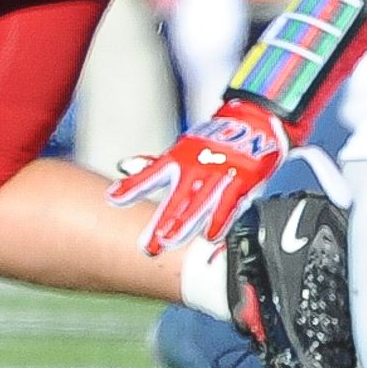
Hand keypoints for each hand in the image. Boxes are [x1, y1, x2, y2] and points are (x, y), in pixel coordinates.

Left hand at [105, 97, 297, 259]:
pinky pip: (230, 202)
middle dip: (161, 221)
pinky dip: (221, 220)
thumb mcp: (181, 150)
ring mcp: (219, 173)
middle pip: (176, 197)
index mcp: (179, 158)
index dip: (132, 186)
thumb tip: (123, 166)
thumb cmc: (212, 143)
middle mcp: (196, 166)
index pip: (151, 174)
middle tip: (148, 244)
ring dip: (185, 223)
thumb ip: (151, 165)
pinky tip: (211, 236)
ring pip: (200, 202)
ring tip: (170, 241)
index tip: (113, 198)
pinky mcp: (243, 178)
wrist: (253, 122)